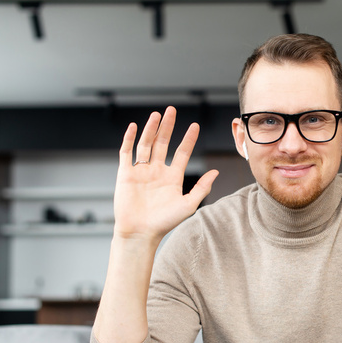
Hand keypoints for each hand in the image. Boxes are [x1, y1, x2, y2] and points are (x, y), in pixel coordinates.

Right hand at [113, 106, 217, 240]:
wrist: (141, 233)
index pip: (182, 153)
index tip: (195, 125)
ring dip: (151, 129)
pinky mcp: (125, 174)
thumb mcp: (188, 204)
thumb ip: (202, 187)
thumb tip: (216, 172)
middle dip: (167, 127)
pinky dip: (129, 139)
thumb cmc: (165, 223)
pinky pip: (126, 153)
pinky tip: (133, 127)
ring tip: (157, 115)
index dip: (188, 139)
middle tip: (172, 110)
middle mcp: (156, 171)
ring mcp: (141, 171)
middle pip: (163, 143)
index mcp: (172, 177)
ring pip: (146, 144)